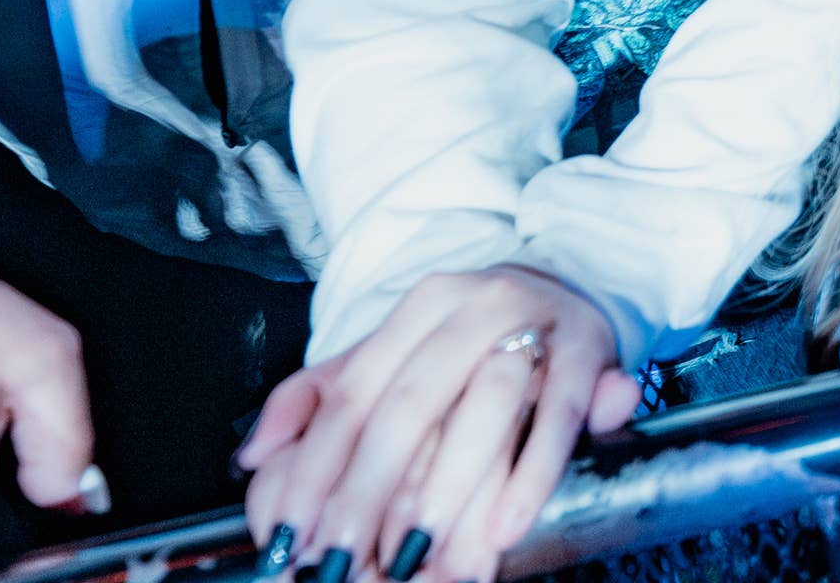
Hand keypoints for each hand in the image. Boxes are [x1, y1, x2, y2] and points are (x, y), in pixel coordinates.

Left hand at [237, 267, 635, 582]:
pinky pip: (558, 417)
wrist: (571, 283)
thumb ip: (315, 398)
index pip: (352, 394)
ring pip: (486, 406)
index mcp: (418, 308)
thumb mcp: (389, 352)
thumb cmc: (471, 337)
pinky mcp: (588, 349)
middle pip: (408, 405)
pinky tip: (502, 531)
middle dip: (368, 492)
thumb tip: (251, 456)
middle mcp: (472, 308)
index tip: (291, 536)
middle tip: (338, 561)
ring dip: (448, 489)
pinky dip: (531, 477)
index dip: (315, 470)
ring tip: (413, 555)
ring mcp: (533, 323)